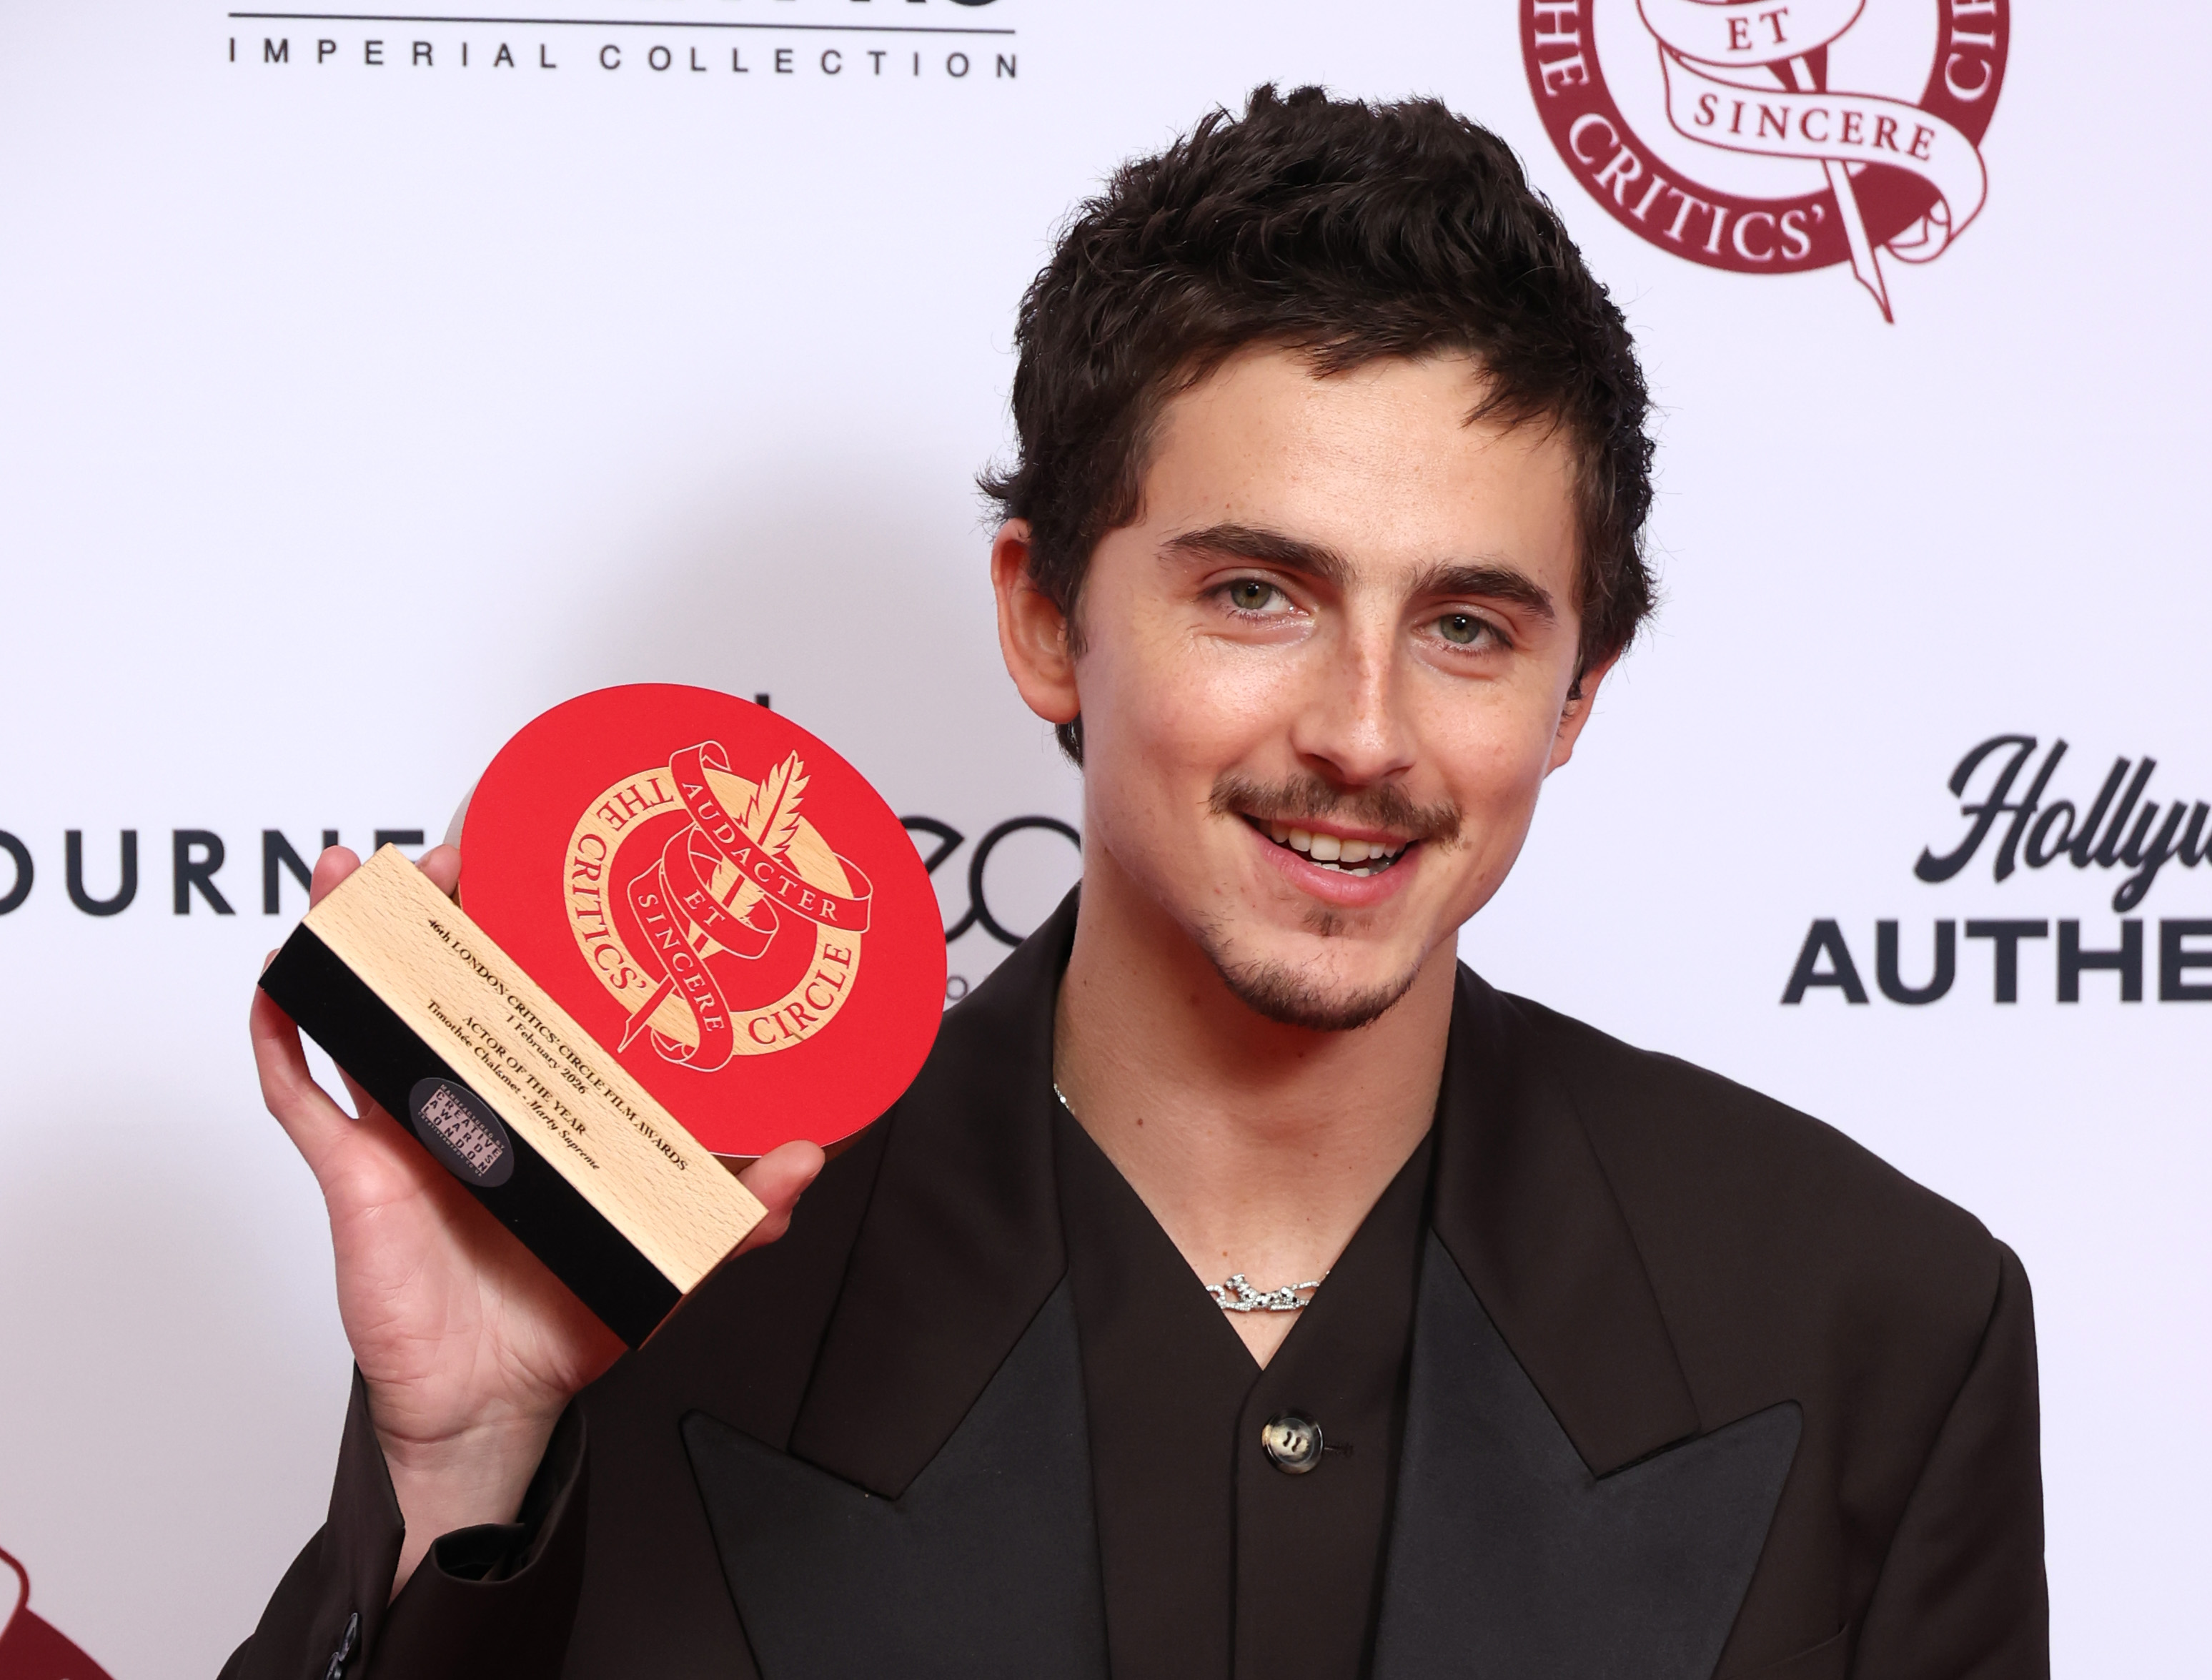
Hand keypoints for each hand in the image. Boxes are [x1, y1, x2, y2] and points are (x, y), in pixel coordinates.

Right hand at [252, 844, 823, 1594]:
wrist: (497, 1400)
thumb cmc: (572, 1317)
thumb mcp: (669, 1253)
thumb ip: (738, 1211)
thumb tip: (806, 1163)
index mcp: (540, 1102)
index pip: (530, 996)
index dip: (525, 930)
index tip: (536, 866)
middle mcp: (469, 1101)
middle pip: (441, 982)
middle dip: (433, 910)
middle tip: (444, 852)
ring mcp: (405, 1129)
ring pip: (363, 1013)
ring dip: (347, 942)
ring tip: (343, 877)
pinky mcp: (355, 1171)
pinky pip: (303, 1096)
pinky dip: (283, 1039)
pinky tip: (281, 988)